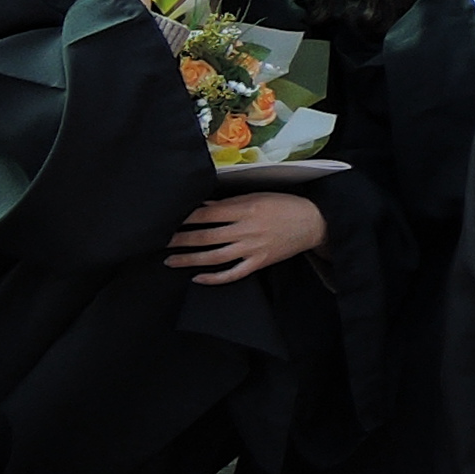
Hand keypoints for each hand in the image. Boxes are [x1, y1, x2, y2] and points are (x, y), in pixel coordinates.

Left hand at [165, 191, 324, 282]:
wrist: (313, 222)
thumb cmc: (285, 205)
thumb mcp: (258, 196)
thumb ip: (231, 203)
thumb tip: (205, 207)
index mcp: (246, 209)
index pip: (208, 214)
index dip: (186, 218)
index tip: (169, 220)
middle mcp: (246, 229)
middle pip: (206, 236)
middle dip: (180, 239)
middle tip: (161, 241)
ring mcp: (252, 249)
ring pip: (214, 257)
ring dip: (190, 259)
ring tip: (171, 260)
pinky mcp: (259, 263)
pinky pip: (232, 274)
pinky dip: (214, 278)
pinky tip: (198, 278)